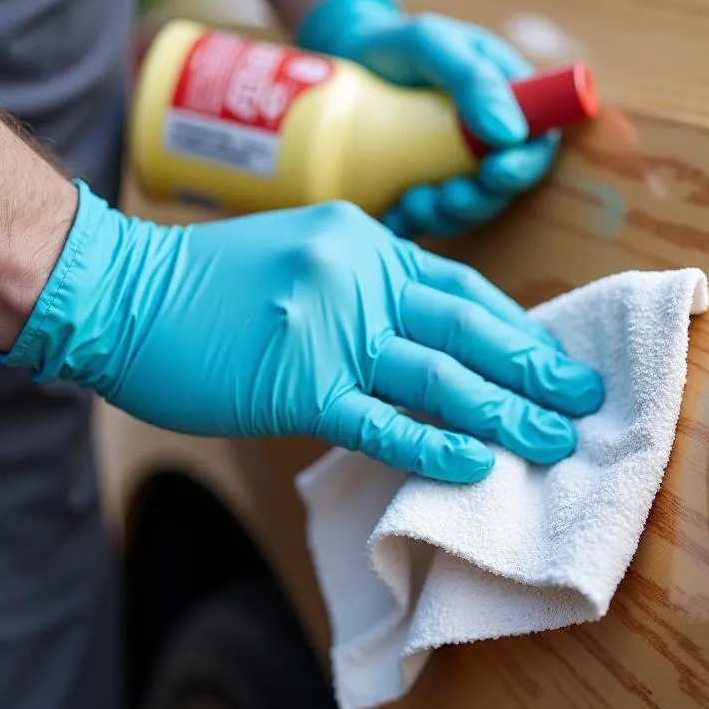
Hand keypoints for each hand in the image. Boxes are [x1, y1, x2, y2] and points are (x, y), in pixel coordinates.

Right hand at [5, 183, 602, 482]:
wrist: (122, 291)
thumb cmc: (213, 283)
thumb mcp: (307, 254)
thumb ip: (369, 290)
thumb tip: (429, 341)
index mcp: (369, 244)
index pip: (466, 290)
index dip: (520, 329)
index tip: (559, 361)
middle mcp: (360, 279)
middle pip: (469, 331)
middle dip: (535, 370)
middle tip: (586, 402)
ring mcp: (331, 330)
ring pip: (439, 377)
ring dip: (504, 413)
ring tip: (554, 442)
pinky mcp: (297, 384)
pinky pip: (380, 420)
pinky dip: (432, 444)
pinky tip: (477, 465)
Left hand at [296, 0, 556, 237]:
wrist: (342, 56)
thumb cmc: (394, 43)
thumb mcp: (431, 42)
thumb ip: (473, 78)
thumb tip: (511, 134)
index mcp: (507, 101)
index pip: (536, 143)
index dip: (525, 166)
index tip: (496, 172)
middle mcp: (486, 140)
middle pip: (502, 186)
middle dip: (478, 201)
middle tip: (448, 197)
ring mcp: (454, 167)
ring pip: (467, 208)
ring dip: (445, 216)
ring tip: (412, 203)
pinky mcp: (422, 188)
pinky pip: (428, 218)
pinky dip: (413, 224)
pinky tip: (393, 217)